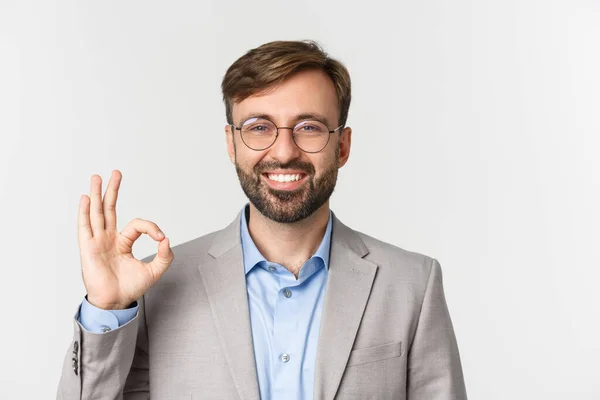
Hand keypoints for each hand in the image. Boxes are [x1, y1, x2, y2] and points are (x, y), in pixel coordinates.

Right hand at [78, 170, 173, 309]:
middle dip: (112, 190)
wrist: (116, 302)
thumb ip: (165, 256)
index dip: (151, 227)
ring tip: (97, 177)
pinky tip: (85, 198)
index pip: (137, 224)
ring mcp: (97, 242)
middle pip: (109, 209)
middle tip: (115, 173)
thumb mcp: (155, 270)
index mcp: (123, 242)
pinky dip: (85, 212)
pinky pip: (85, 227)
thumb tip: (167, 239)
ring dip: (96, 194)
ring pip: (96, 213)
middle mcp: (108, 239)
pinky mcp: (88, 249)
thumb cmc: (131, 288)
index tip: (160, 237)